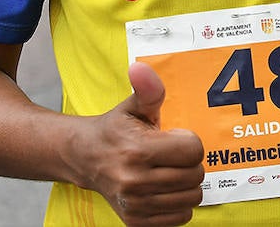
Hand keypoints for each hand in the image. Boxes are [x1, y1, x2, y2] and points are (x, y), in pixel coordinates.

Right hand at [85, 63, 204, 226]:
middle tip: (171, 155)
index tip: (173, 138)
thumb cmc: (116, 130)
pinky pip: (180, 218)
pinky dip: (178, 205)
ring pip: (191, 198)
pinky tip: (164, 190)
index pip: (193, 150)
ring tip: (168, 171)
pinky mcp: (135, 222)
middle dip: (189, 162)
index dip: (188, 141)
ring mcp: (134, 205)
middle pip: (195, 175)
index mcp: (137, 151)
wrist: (84, 158)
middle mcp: (134, 181)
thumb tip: (140, 68)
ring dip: (186, 184)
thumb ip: (147, 88)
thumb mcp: (133, 106)